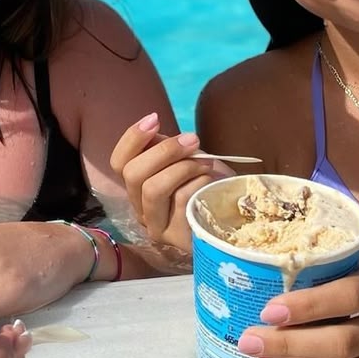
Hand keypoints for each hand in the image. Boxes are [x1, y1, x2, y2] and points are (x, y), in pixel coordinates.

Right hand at [109, 112, 232, 252]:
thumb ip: (163, 147)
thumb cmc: (210, 182)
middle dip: (164, 151)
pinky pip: (180, 201)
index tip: (155, 118)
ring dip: (184, 167)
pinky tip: (212, 183)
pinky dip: (199, 183)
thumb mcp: (186, 158)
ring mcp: (156, 227)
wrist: (239, 212)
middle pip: (133, 175)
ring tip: (207, 162)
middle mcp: (141, 208)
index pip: (118, 162)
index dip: (132, 138)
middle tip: (193, 140)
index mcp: (139, 186)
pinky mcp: (176, 238)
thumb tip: (150, 127)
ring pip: (153, 189)